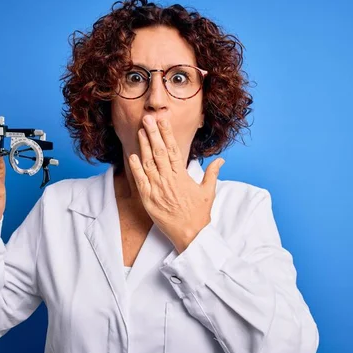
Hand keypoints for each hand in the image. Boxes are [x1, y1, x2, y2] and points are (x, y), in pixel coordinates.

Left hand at [128, 115, 224, 252]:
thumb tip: (220, 160)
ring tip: (140, 131)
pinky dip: (136, 169)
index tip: (163, 119)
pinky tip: (132, 156)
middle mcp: (169, 179)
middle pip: (159, 152)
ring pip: (148, 163)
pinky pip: (140, 181)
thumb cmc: (199, 214)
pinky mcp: (149, 200)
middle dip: (153, 133)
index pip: (173, 149)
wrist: (191, 234)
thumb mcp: (208, 192)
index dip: (167, 133)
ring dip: (143, 146)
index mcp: (182, 176)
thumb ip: (212, 173)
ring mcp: (157, 189)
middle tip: (147, 118)